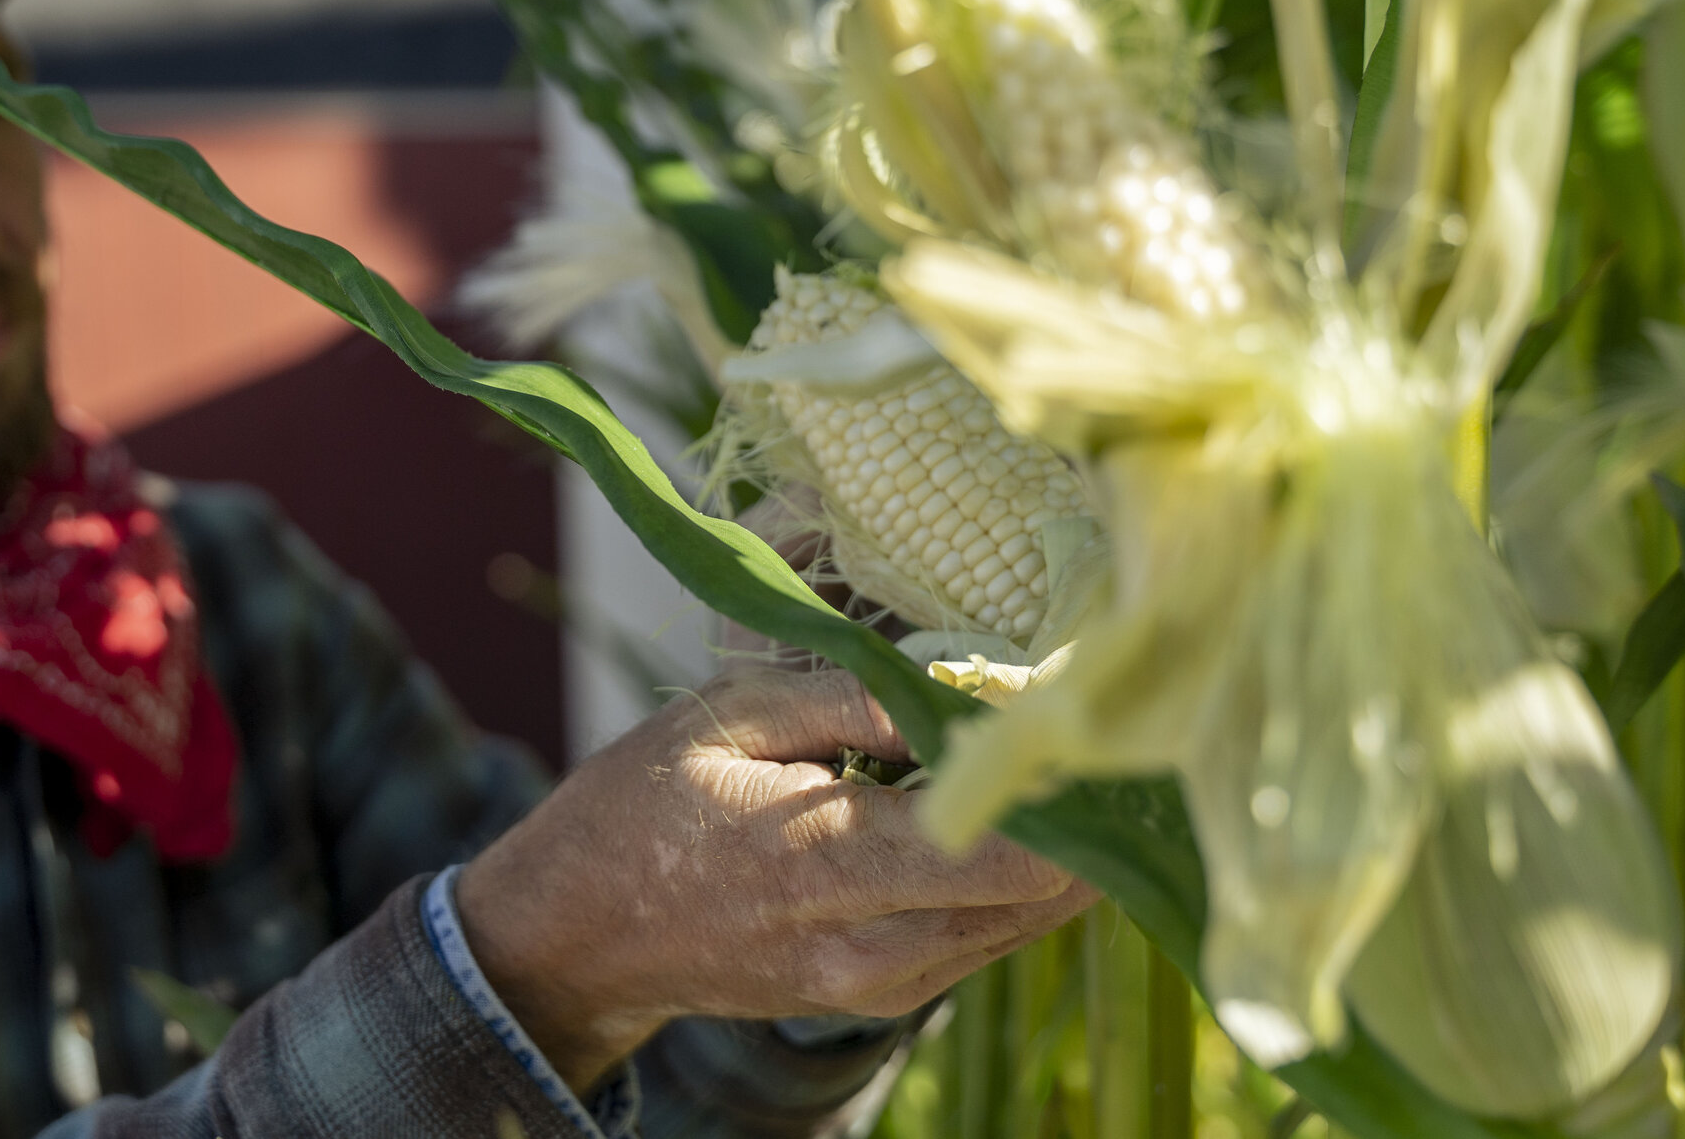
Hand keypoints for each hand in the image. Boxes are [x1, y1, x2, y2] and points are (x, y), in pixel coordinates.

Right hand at [455, 661, 1094, 1093]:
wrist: (578, 936)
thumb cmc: (640, 805)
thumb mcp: (727, 716)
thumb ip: (854, 698)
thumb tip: (974, 687)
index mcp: (821, 861)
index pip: (1004, 850)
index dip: (1072, 790)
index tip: (1098, 718)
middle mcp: (865, 944)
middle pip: (1042, 897)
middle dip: (1088, 817)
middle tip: (1106, 731)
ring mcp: (878, 984)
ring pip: (1026, 925)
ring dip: (1059, 850)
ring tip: (1064, 764)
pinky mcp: (882, 997)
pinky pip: (986, 939)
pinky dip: (1014, 881)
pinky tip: (1007, 817)